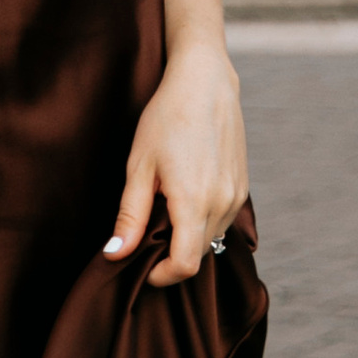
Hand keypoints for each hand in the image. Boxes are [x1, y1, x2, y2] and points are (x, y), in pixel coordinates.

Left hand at [103, 43, 248, 288]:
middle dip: (172, 255)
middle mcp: (222, 203)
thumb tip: (115, 254)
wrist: (205, 81)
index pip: (184, 265)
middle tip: (148, 232)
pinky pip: (223, 219)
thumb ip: (129, 215)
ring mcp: (236, 196)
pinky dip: (204, 220)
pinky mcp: (243, 187)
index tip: (144, 266)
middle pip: (198, 255)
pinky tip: (187, 193)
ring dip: (189, 237)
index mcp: (194, 201)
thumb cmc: (167, 117)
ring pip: (212, 238)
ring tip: (166, 207)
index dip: (162, 276)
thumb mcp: (139, 165)